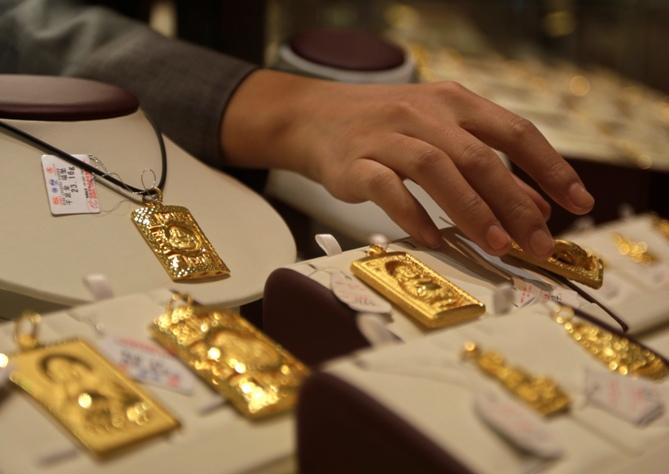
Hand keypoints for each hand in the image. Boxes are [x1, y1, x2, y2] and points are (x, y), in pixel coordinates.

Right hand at [222, 70, 593, 258]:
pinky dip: (414, 216)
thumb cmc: (387, 127)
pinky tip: (434, 240)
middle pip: (480, 157)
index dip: (550, 168)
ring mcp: (388, 137)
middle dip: (516, 203)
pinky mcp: (356, 163)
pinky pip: (388, 189)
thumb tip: (536, 204)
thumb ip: (489, 165)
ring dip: (472, 211)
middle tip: (539, 243)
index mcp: (454, 103)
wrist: (316, 117)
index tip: (578, 204)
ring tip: (497, 246)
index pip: (514, 132)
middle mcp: (425, 115)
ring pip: (437, 170)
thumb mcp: (442, 134)